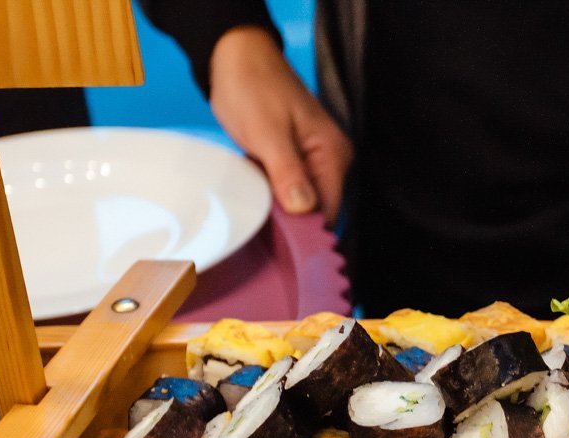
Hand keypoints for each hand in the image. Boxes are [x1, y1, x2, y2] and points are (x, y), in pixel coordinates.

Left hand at [209, 27, 352, 224]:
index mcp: (332, 154)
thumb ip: (289, 173)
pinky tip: (257, 204)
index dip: (308, 233)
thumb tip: (305, 211)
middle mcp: (330, 161)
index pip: (329, 210)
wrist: (236, 55)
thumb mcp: (268, 132)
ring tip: (258, 224)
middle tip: (263, 239)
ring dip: (281, 214)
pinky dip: (274, 199)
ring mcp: (313, 161)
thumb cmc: (252, 87)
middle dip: (294, 226)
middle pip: (318, 211)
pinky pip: (290, 190)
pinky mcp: (295, 160)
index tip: (283, 251)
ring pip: (302, 203)